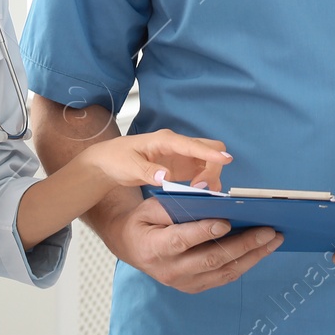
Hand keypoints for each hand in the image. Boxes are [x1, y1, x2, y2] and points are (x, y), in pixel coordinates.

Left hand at [84, 128, 231, 190]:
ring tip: (203, 194)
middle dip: (214, 165)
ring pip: (209, 160)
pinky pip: (202, 172)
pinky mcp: (182, 167)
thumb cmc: (116, 158)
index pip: (193, 144)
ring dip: (212, 176)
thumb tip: (167, 176)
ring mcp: (182, 156)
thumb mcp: (129, 166)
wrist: (108, 162)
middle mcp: (178, 146)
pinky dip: (207, 182)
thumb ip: (148, 171)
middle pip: (209, 148)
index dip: (210, 153)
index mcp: (166, 140)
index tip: (226, 160)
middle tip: (203, 188)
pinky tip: (203, 195)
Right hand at [99, 196, 282, 292]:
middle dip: (243, 244)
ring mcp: (184, 283)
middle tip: (268, 230)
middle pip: (211, 259)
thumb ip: (175, 206)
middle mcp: (171, 270)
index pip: (182, 241)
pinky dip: (246, 263)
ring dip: (253, 256)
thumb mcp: (150, 207)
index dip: (204, 232)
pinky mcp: (195, 287)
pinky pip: (224, 277)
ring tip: (274, 239)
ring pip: (224, 272)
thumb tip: (208, 201)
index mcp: (155, 247)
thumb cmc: (144, 221)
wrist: (131, 246)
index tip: (226, 222)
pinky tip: (262, 249)